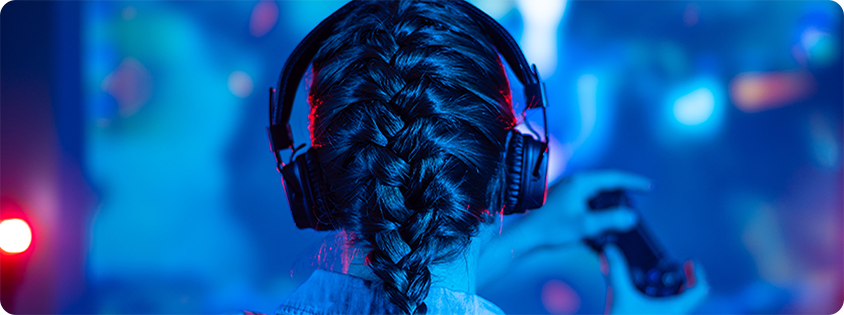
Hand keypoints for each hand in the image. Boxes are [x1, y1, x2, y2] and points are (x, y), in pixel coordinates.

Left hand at [518, 170, 649, 248]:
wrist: (527, 235)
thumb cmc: (550, 228)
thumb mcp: (586, 225)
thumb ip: (611, 220)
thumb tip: (631, 217)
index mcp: (581, 182)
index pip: (615, 178)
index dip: (634, 183)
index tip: (649, 188)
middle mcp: (574, 182)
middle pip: (606, 184)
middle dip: (622, 193)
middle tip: (637, 201)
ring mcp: (567, 190)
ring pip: (596, 193)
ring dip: (609, 202)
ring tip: (620, 213)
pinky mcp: (563, 200)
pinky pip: (587, 201)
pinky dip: (597, 208)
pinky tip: (601, 221)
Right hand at [603, 244, 708, 314]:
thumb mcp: (620, 297)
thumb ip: (616, 272)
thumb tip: (611, 251)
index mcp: (677, 309)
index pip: (700, 290)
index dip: (698, 273)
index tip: (689, 263)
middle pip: (687, 296)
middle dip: (676, 281)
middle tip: (664, 272)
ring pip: (675, 306)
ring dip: (665, 293)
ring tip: (648, 285)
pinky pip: (664, 313)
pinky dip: (656, 304)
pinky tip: (638, 301)